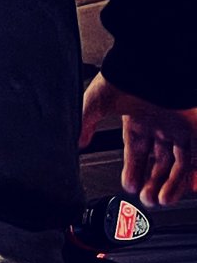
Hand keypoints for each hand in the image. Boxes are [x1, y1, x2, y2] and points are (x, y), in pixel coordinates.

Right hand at [80, 73, 196, 204]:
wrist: (152, 61)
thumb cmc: (125, 76)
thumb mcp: (95, 102)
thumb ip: (84, 123)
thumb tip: (76, 143)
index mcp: (137, 118)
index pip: (137, 151)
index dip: (133, 170)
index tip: (129, 186)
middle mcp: (160, 124)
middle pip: (160, 161)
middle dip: (151, 182)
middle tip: (145, 199)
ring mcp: (180, 127)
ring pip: (179, 164)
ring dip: (170, 185)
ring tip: (159, 201)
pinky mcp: (195, 127)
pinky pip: (196, 158)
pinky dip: (189, 176)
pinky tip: (182, 190)